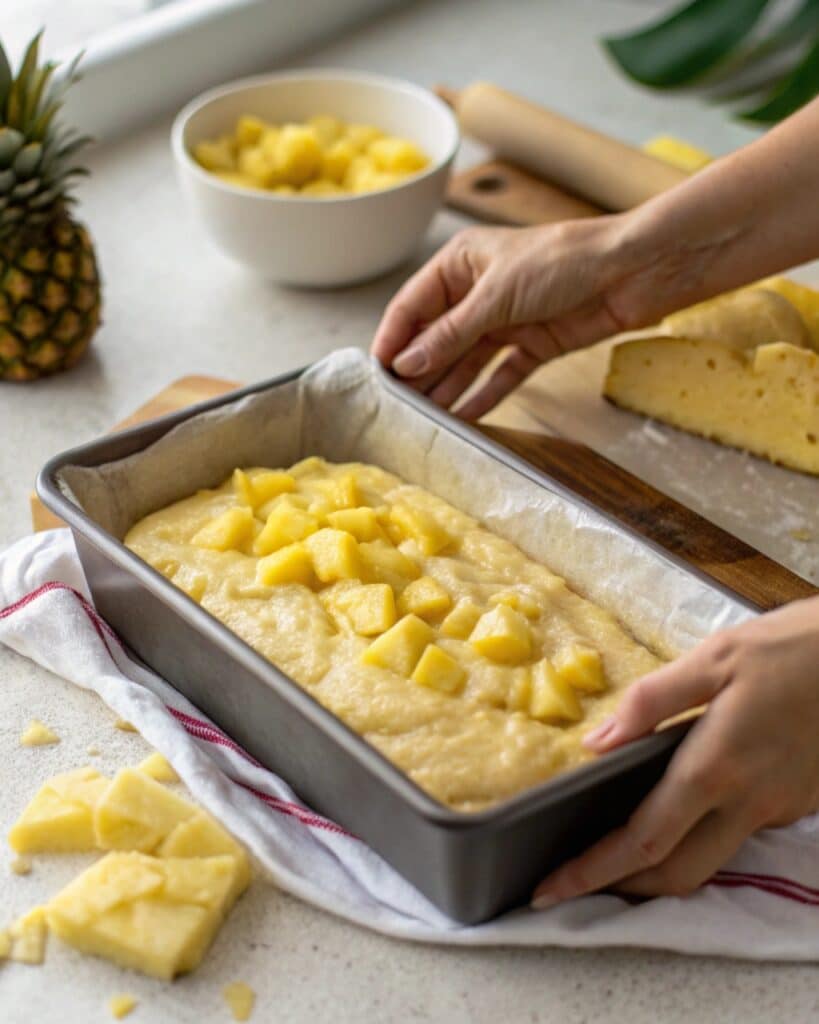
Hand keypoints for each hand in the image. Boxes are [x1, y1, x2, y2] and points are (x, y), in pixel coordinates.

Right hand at [371, 216, 665, 419]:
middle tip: (398, 407)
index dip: (394, 339)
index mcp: (460, 265)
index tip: (378, 375)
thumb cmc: (564, 260)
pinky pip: (500, 376)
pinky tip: (463, 419)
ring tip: (424, 421)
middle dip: (417, 371)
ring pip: (466, 362)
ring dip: (447, 389)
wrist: (634, 270)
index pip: (412, 306)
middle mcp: (478, 294)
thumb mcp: (498, 294)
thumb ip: (452, 332)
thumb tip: (408, 363)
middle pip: (436, 339)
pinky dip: (483, 397)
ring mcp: (506, 322)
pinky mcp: (534, 345)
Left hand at [531, 597, 818, 907]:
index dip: (593, 871)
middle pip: (678, 873)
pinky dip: (703, 835)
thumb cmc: (792, 647)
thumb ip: (651, 701)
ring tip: (620, 847)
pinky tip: (683, 807)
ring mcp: (779, 808)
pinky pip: (741, 833)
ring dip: (664, 866)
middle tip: (578, 880)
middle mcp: (749, 801)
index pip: (644, 840)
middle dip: (624, 888)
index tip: (551, 889)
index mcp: (716, 766)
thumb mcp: (714, 658)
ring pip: (713, 860)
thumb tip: (598, 743)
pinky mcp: (799, 803)